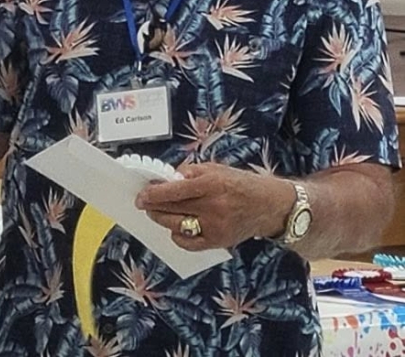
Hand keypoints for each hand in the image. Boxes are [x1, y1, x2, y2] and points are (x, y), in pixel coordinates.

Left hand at [134, 162, 294, 250]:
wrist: (271, 206)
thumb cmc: (241, 184)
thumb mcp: (216, 168)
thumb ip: (189, 173)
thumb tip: (165, 179)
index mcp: (212, 184)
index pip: (174, 190)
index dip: (153, 194)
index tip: (141, 195)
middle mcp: (213, 206)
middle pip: (172, 209)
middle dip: (153, 206)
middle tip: (143, 203)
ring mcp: (216, 227)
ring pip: (177, 226)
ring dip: (161, 219)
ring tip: (156, 213)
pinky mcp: (219, 241)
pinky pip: (189, 243)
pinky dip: (178, 236)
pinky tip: (175, 228)